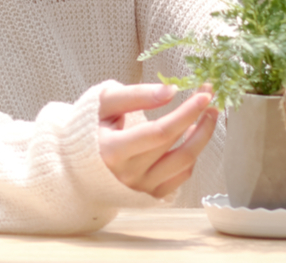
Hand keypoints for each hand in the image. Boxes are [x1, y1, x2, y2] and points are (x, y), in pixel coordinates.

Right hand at [97, 82, 218, 198]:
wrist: (75, 162)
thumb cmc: (88, 127)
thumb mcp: (103, 103)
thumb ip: (134, 95)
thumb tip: (170, 91)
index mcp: (111, 150)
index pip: (159, 132)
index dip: (185, 114)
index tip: (203, 96)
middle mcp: (128, 174)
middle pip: (175, 147)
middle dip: (198, 119)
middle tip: (209, 99)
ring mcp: (141, 187)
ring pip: (184, 164)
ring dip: (201, 138)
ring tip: (205, 117)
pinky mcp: (150, 194)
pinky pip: (181, 176)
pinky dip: (191, 155)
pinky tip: (189, 137)